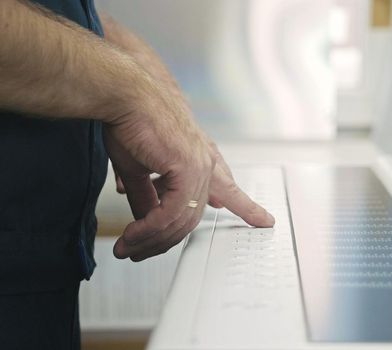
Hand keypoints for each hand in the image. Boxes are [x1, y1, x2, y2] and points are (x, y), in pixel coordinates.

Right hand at [105, 85, 273, 261]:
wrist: (127, 96)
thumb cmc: (131, 122)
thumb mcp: (139, 168)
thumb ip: (146, 195)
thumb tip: (145, 218)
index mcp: (200, 160)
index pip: (229, 190)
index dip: (246, 207)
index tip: (264, 220)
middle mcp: (205, 164)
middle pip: (193, 218)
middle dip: (163, 240)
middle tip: (137, 250)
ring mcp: (201, 166)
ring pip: (182, 220)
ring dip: (151, 238)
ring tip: (128, 246)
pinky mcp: (189, 167)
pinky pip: (172, 212)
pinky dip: (151, 227)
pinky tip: (135, 233)